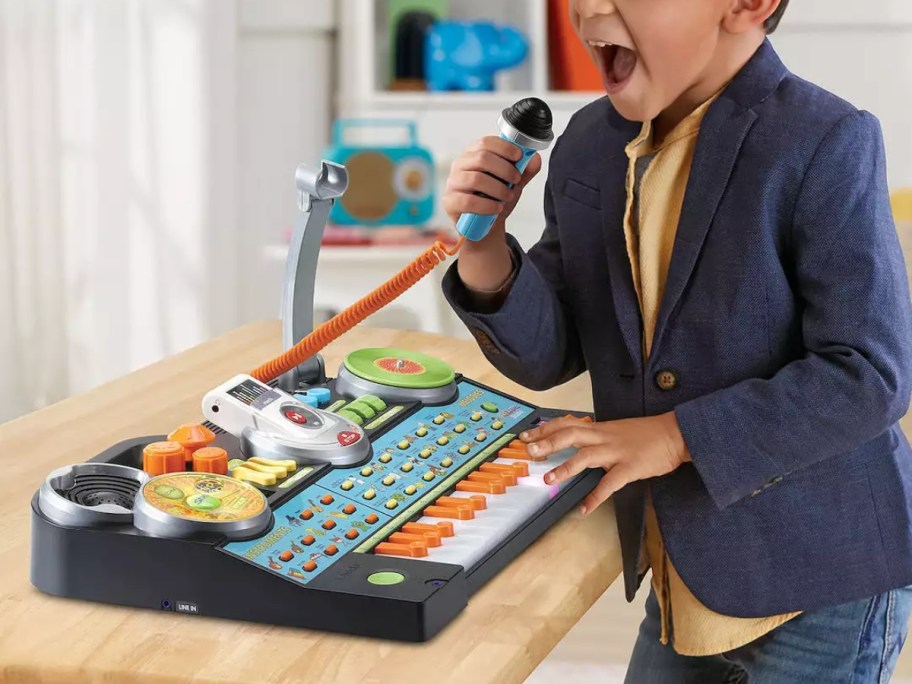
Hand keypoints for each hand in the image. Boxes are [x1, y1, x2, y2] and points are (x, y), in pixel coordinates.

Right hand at [443, 136, 542, 239]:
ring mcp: (453, 183)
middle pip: (481, 158)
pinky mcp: (449, 202)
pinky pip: (468, 201)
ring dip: (498, 189)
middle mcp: (460, 165)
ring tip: (508, 197)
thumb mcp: (513, 184)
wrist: (484, 227)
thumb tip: (535, 159)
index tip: (519, 156)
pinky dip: (487, 205)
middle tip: (516, 179)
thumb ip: (525, 171)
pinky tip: (497, 208)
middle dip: (504, 169)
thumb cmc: (495, 199)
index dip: (504, 147)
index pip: (485, 142)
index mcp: (473, 155)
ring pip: (476, 179)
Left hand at [520, 413, 691, 515]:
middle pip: (570, 434)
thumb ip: (597, 436)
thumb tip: (577, 443)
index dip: (545, 429)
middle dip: (547, 442)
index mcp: (600, 428)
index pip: (567, 424)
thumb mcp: (617, 430)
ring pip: (585, 456)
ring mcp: (617, 452)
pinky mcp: (630, 467)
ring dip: (565, 467)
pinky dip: (596, 497)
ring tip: (548, 478)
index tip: (527, 434)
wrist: (675, 434)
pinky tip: (585, 508)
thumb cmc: (647, 435)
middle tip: (529, 450)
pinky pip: (610, 483)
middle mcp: (604, 437)